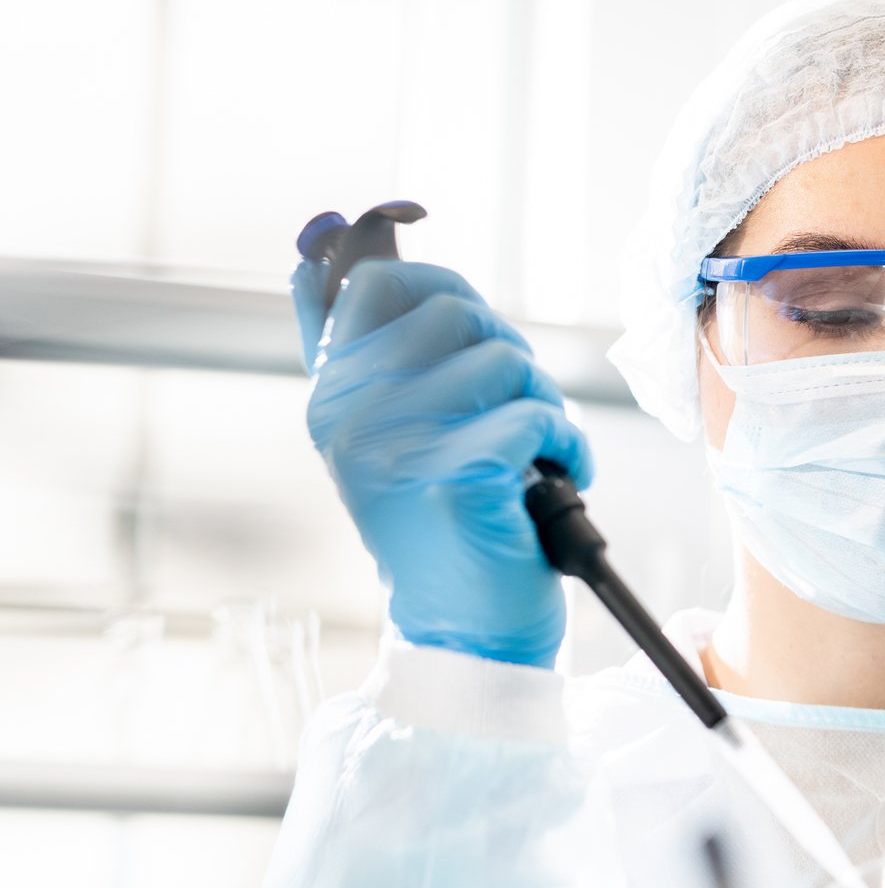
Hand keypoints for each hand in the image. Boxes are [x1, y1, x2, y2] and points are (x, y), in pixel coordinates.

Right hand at [295, 257, 591, 667]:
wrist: (463, 632)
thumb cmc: (439, 529)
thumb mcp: (380, 437)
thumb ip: (351, 353)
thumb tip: (313, 256)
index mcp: (331, 397)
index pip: (377, 282)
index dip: (445, 289)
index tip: (473, 334)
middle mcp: (351, 415)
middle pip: (457, 312)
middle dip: (508, 354)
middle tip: (512, 410)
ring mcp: (399, 445)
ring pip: (505, 361)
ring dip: (542, 404)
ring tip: (531, 455)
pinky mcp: (456, 476)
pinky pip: (539, 416)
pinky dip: (569, 447)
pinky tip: (557, 480)